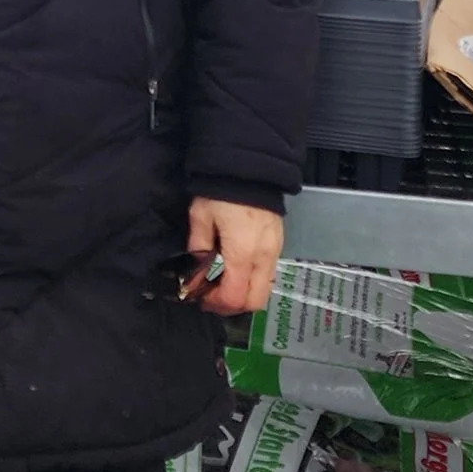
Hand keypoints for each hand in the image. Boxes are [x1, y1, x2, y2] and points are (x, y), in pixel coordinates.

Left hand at [183, 197, 281, 317]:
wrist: (249, 166)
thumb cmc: (221, 191)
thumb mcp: (200, 218)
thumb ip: (197, 250)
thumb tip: (194, 277)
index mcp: (243, 252)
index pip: (235, 296)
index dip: (216, 304)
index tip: (200, 298)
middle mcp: (264, 257)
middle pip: (255, 301)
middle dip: (232, 305)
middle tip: (211, 297)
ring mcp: (275, 251)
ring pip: (264, 290)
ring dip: (243, 293)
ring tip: (222, 283)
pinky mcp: (278, 244)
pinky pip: (268, 274)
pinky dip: (252, 280)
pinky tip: (235, 268)